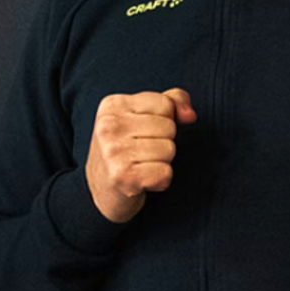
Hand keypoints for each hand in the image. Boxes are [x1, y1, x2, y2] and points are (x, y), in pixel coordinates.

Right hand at [85, 88, 196, 222]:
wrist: (99, 189)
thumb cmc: (125, 148)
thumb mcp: (142, 115)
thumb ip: (172, 101)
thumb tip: (189, 115)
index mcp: (113, 105)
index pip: (165, 104)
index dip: (165, 120)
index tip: (144, 131)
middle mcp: (109, 126)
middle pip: (169, 127)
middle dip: (164, 141)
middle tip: (142, 151)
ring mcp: (113, 151)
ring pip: (169, 149)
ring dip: (162, 161)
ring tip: (141, 164)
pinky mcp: (122, 177)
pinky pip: (165, 173)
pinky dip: (161, 180)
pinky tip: (143, 180)